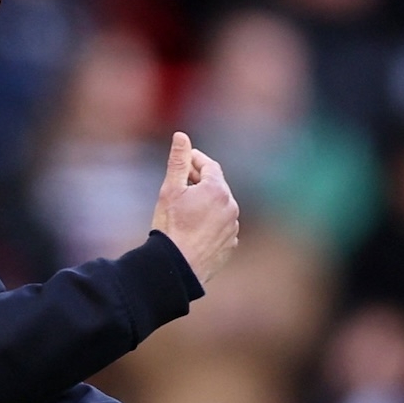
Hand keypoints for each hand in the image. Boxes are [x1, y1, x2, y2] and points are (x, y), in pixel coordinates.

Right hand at [151, 132, 238, 283]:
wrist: (177, 267)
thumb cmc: (171, 226)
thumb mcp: (170, 189)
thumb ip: (179, 161)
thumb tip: (181, 135)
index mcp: (218, 190)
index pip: (209, 166)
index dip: (195, 160)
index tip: (183, 160)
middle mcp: (231, 207)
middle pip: (216, 186)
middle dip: (199, 182)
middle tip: (180, 184)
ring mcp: (233, 228)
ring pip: (220, 207)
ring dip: (206, 203)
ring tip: (185, 209)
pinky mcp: (230, 244)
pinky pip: (222, 226)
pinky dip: (211, 222)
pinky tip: (193, 228)